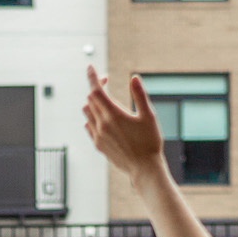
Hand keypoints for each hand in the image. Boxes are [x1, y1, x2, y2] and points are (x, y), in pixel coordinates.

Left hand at [81, 66, 168, 182]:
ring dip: (93, 102)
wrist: (144, 169)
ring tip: (105, 100)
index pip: (96, 90)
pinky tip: (102, 118)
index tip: (90, 67)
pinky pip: (89, 126)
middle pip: (91, 99)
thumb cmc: (150, 142)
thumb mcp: (149, 116)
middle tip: (106, 81)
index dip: (92, 77)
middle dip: (97, 87)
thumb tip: (134, 77)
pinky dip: (92, 117)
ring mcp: (98, 135)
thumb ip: (140, 95)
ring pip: (87, 112)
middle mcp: (102, 124)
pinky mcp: (98, 145)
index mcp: (114, 114)